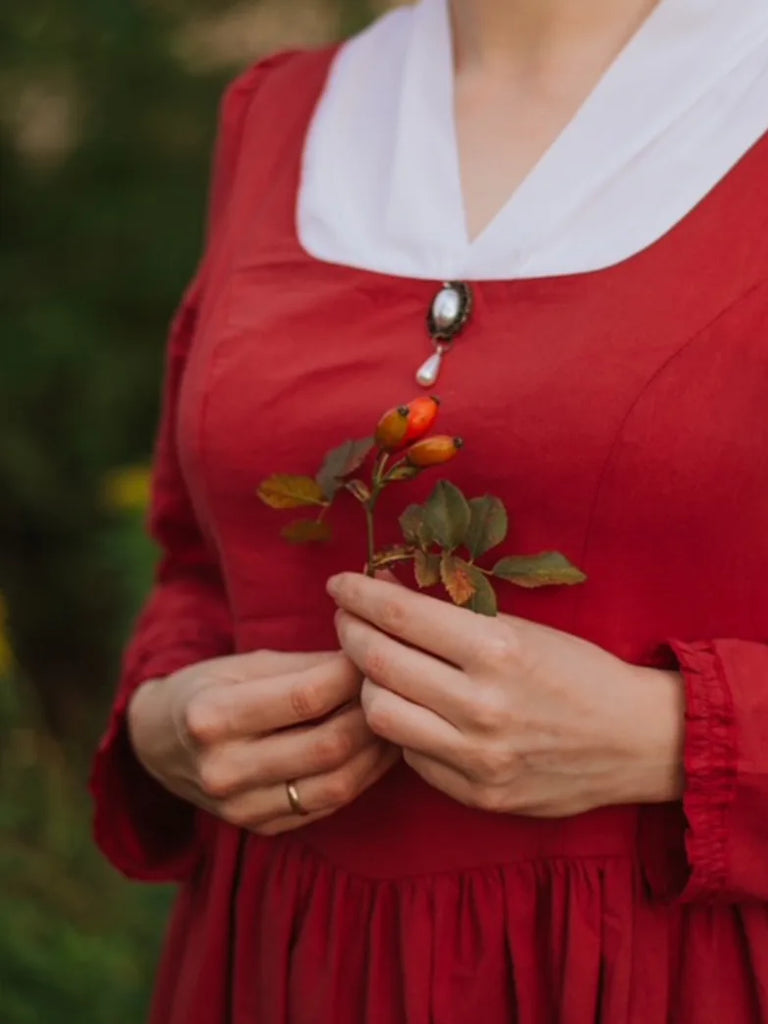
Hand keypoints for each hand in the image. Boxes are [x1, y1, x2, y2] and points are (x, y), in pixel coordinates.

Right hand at [127, 649, 398, 835]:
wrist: (160, 745)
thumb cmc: (208, 689)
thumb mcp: (242, 665)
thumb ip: (305, 667)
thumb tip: (368, 661)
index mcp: (211, 716)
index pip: (306, 696)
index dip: (352, 675)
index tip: (375, 656)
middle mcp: (223, 769)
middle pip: (328, 744)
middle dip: (373, 713)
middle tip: (394, 688)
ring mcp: (241, 807)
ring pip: (337, 783)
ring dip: (377, 751)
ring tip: (395, 719)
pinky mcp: (260, 827)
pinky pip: (328, 805)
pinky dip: (362, 776)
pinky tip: (375, 750)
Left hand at [328, 572, 684, 817]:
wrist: (636, 740)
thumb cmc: (579, 671)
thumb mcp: (521, 630)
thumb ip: (453, 617)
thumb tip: (385, 594)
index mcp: (497, 650)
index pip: (400, 615)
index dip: (358, 594)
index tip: (339, 584)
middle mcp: (482, 705)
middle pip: (377, 663)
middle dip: (350, 632)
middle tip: (346, 619)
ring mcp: (478, 757)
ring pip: (380, 716)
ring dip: (368, 685)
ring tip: (377, 669)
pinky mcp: (479, 794)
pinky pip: (411, 757)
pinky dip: (405, 729)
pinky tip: (415, 711)